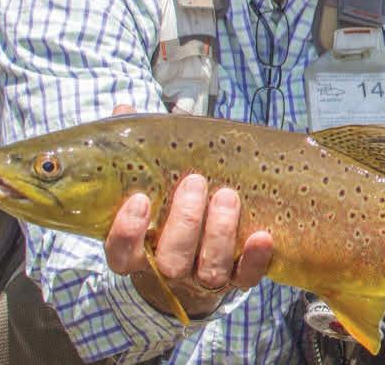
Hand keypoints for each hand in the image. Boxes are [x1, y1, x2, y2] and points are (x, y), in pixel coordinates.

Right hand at [103, 104, 273, 317]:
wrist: (199, 248)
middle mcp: (168, 268)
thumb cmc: (168, 201)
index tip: (138, 199)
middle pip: (171, 260)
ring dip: (219, 233)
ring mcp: (203, 277)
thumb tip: (123, 107)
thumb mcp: (150, 175)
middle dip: (184, 222)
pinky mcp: (237, 278)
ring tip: (228, 195)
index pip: (121, 252)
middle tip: (195, 182)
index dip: (127, 232)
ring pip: (208, 270)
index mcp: (138, 247)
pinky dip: (255, 259)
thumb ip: (135, 148)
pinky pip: (246, 278)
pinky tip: (262, 235)